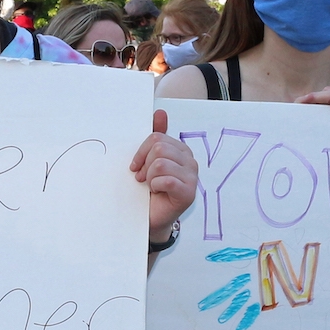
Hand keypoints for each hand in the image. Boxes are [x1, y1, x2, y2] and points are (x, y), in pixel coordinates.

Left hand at [131, 108, 198, 242]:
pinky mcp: (189, 192)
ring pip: (160, 163)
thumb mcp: (148, 160)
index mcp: (181, 150)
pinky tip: (158, 192)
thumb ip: (155, 138)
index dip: (141, 153)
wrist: (151, 217)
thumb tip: (161, 112)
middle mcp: (190, 161)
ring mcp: (192, 177)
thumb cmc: (150, 190)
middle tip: (144, 179)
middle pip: (159, 148)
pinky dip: (156, 186)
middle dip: (145, 165)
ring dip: (149, 178)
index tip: (136, 167)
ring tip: (152, 186)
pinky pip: (166, 180)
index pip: (157, 138)